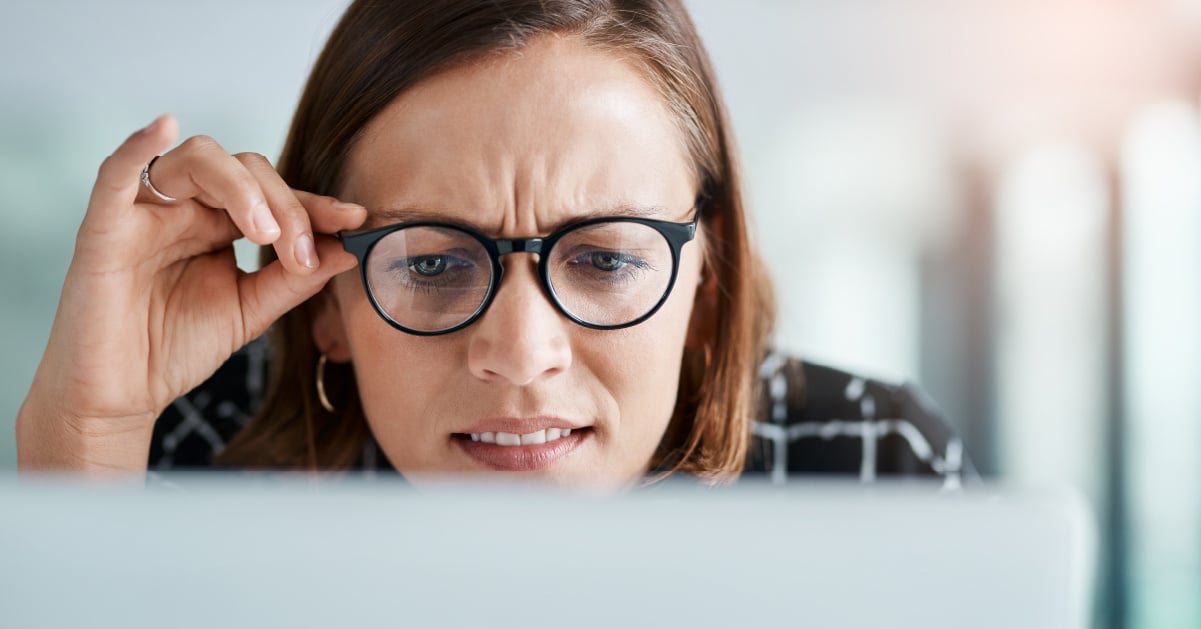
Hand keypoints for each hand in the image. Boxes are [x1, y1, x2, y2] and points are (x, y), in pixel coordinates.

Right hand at [16, 115, 365, 470]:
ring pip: (197, 161)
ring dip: (241, 188)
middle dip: (286, 206)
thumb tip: (350, 249)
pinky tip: (166, 127)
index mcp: (220, 224)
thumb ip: (295, 280)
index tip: (357, 219)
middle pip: (246, 170)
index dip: (316, 205)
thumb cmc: (175, 349)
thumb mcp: (252, 312)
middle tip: (300, 254)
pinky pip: (115, 174)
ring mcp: (146, 213)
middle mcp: (186, 209)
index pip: (276, 195)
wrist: (120, 396)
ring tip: (264, 233)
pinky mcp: (104, 228)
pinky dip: (139, 144)